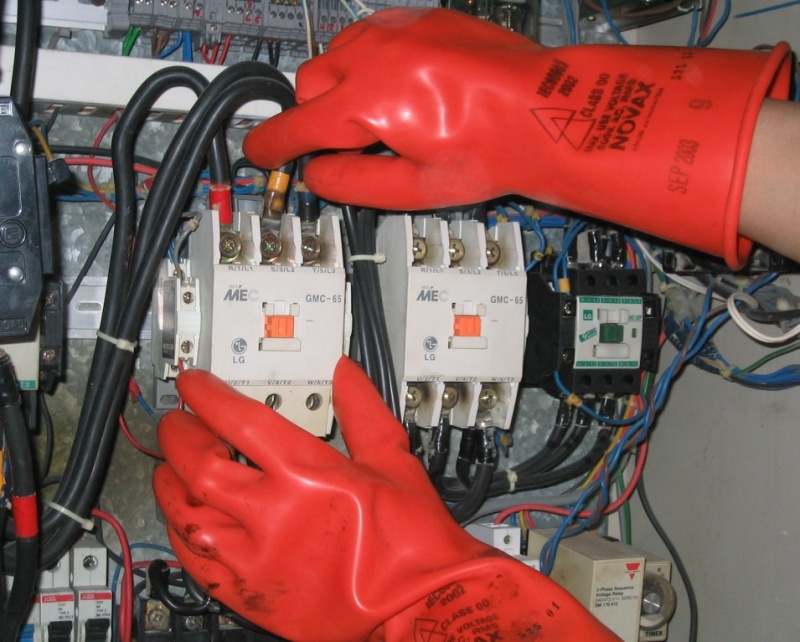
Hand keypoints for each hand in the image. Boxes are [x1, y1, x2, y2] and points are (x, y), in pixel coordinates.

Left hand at [153, 357, 618, 640]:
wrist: (420, 612)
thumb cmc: (412, 546)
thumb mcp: (394, 464)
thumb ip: (364, 412)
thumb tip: (347, 376)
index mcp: (309, 477)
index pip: (240, 422)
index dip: (208, 397)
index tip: (194, 385)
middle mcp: (274, 516)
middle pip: (200, 465)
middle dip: (180, 435)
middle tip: (178, 421)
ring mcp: (257, 559)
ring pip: (188, 513)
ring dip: (171, 483)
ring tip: (171, 466)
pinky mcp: (252, 595)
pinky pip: (196, 561)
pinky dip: (181, 534)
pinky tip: (183, 520)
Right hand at [243, 7, 789, 268]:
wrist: (543, 112)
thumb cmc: (492, 151)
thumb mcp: (415, 190)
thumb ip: (354, 184)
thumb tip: (317, 175)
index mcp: (368, 102)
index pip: (296, 128)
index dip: (271, 147)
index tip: (259, 156)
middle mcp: (375, 55)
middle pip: (310, 85)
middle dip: (313, 118)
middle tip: (337, 147)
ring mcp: (399, 30)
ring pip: (338, 55)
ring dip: (340, 88)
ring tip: (378, 120)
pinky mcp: (421, 19)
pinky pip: (372, 37)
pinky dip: (369, 64)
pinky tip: (399, 89)